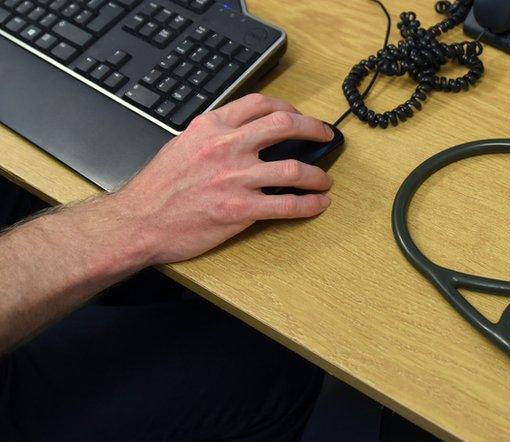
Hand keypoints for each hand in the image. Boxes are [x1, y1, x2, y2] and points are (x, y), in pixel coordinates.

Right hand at [112, 93, 334, 264]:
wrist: (138, 222)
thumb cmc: (157, 189)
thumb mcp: (182, 145)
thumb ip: (213, 136)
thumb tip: (242, 135)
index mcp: (211, 127)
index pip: (259, 104)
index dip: (287, 108)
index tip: (298, 116)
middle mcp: (226, 146)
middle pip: (286, 125)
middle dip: (314, 129)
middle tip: (325, 136)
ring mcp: (235, 178)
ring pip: (295, 169)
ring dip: (318, 175)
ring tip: (325, 180)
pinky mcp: (241, 210)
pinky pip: (288, 205)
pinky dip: (310, 205)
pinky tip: (318, 204)